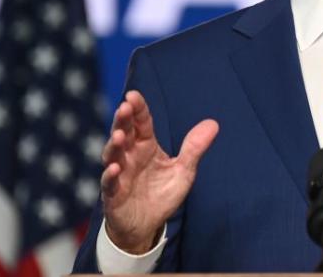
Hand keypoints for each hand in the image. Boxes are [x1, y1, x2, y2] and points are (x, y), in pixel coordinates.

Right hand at [100, 90, 218, 253]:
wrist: (147, 225)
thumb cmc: (162, 194)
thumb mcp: (183, 171)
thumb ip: (194, 148)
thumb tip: (213, 123)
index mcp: (146, 146)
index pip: (141, 123)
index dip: (138, 109)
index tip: (133, 95)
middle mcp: (130, 156)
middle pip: (124, 133)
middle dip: (122, 121)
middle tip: (124, 107)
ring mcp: (119, 174)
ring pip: (112, 155)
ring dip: (114, 145)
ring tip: (119, 136)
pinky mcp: (113, 194)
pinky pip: (109, 183)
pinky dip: (110, 175)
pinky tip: (113, 168)